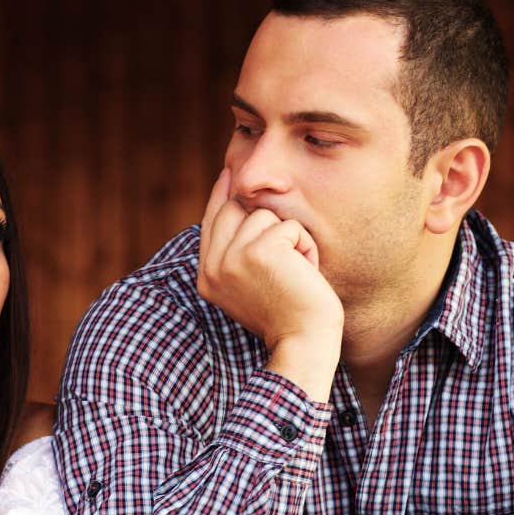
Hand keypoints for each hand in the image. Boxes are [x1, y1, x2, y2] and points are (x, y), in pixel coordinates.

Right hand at [197, 169, 343, 398]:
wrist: (303, 343)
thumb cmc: (288, 316)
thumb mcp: (250, 284)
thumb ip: (236, 252)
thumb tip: (238, 203)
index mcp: (207, 277)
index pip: (211, 221)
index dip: (221, 193)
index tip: (228, 171)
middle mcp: (214, 267)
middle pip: (234, 209)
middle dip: (267, 224)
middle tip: (288, 259)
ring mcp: (233, 258)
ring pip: (264, 216)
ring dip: (290, 239)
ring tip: (296, 272)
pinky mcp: (259, 252)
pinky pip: (288, 227)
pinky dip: (305, 246)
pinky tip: (305, 273)